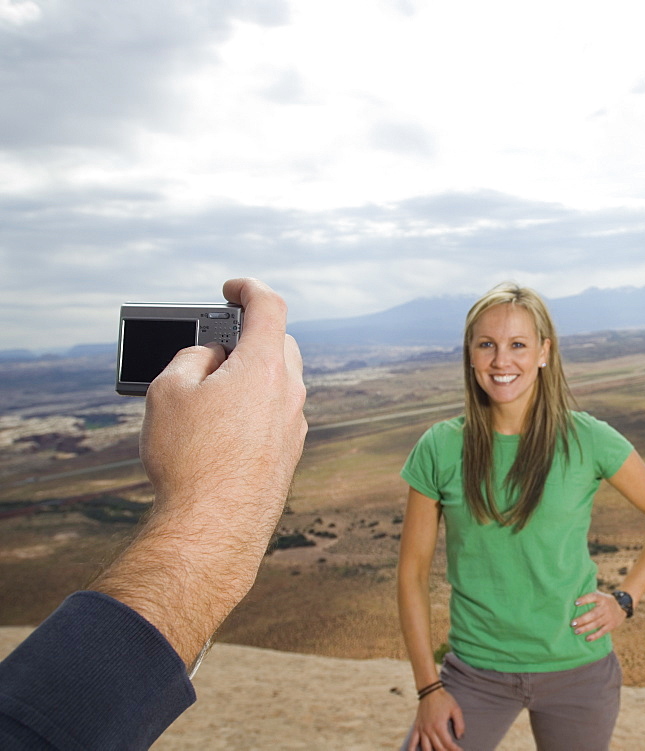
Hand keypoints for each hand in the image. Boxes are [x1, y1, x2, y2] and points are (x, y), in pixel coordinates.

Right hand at [139, 277, 306, 552]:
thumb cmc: (189, 458)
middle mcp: (290, 392)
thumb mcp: (168, 391)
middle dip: (250, 339)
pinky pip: (275, 415)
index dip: (249, 288)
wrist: (214, 527)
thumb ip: (193, 358)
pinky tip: (223, 428)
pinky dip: (254, 408)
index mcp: (265, 366)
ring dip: (250, 377)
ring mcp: (294, 425)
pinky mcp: (290, 454)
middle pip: (278, 345)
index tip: (232, 288)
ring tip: (209, 395)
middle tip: (216, 348)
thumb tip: (214, 358)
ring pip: (278, 383)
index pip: (269, 306)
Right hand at [408, 689, 464, 750]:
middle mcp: (429, 730)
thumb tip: (460, 736)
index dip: (455, 750)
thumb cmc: (444, 699)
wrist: (430, 690)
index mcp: (439, 726)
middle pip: (438, 748)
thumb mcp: (455, 709)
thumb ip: (459, 724)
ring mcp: (422, 729)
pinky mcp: (417, 727)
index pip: (448, 744)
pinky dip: (411, 749)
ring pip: (426, 748)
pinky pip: (412, 741)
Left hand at [571, 591, 628, 641]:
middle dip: (583, 619)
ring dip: (586, 628)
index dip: (585, 600)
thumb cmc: (604, 601)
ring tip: (576, 631)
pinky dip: (595, 636)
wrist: (622, 607)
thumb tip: (573, 594)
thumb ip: (590, 596)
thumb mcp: (600, 595)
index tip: (575, 603)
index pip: (593, 597)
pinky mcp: (611, 625)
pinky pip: (602, 631)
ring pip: (596, 623)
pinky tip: (587, 638)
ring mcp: (609, 617)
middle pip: (594, 614)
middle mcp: (606, 607)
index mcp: (602, 598)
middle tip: (572, 623)